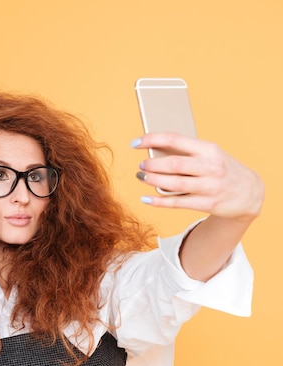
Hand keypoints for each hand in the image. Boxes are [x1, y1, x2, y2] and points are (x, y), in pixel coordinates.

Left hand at [133, 132, 263, 219]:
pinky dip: (159, 201)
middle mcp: (210, 167)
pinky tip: (146, 199)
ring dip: (153, 181)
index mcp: (209, 149)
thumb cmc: (222, 170)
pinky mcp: (207, 204)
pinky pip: (178, 203)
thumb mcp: (211, 155)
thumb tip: (155, 153)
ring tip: (142, 177)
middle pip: (174, 164)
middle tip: (142, 165)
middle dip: (152, 164)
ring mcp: (209, 186)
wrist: (250, 193)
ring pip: (174, 184)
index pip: (175, 139)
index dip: (152, 140)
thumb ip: (188, 153)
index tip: (135, 143)